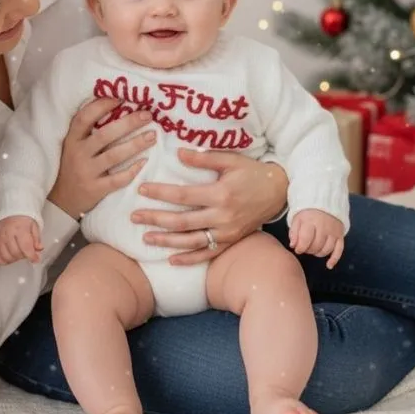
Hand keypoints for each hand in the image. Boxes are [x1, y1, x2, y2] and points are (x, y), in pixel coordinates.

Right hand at [0, 216, 42, 264]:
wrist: (6, 209)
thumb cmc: (21, 217)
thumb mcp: (33, 224)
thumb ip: (37, 238)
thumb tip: (39, 249)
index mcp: (19, 228)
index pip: (26, 247)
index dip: (32, 256)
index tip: (35, 259)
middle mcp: (7, 233)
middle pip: (16, 253)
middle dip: (23, 256)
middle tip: (26, 252)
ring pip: (6, 257)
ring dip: (14, 259)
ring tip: (18, 253)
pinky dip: (3, 260)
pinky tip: (8, 256)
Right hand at [48, 98, 154, 219]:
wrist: (62, 200)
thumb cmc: (73, 166)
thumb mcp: (74, 146)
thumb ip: (89, 131)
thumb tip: (117, 106)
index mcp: (72, 139)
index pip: (84, 118)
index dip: (102, 106)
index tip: (121, 98)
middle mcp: (78, 154)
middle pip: (105, 135)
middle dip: (128, 123)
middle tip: (147, 115)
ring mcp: (86, 172)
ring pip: (113, 156)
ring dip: (135, 144)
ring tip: (152, 136)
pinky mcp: (95, 189)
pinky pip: (117, 179)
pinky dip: (131, 171)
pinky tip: (144, 162)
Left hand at [132, 151, 287, 264]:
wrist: (279, 191)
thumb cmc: (252, 172)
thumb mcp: (231, 160)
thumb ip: (204, 158)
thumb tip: (179, 153)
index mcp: (220, 194)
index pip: (183, 195)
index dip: (160, 193)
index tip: (141, 189)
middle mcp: (222, 216)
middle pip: (182, 221)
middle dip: (156, 219)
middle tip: (134, 217)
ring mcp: (227, 232)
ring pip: (192, 241)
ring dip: (167, 242)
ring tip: (146, 239)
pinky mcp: (231, 241)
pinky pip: (208, 253)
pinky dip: (190, 259)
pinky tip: (172, 260)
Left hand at [289, 209, 343, 268]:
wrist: (325, 201)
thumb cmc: (308, 212)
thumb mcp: (297, 218)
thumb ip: (294, 231)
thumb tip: (293, 245)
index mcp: (311, 221)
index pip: (306, 239)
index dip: (300, 248)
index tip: (297, 249)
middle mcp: (324, 226)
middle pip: (316, 246)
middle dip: (309, 250)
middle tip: (306, 248)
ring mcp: (334, 231)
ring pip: (327, 249)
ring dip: (318, 253)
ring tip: (313, 249)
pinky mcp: (341, 235)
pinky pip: (339, 250)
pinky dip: (334, 259)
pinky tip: (328, 265)